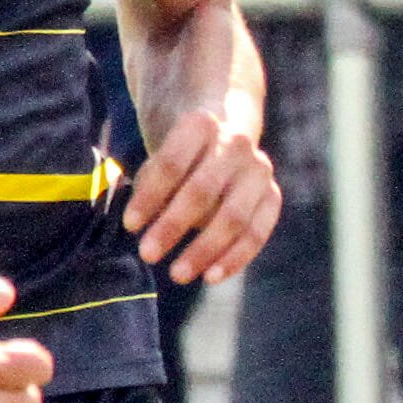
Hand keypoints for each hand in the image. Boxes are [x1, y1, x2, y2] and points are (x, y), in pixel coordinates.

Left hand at [124, 103, 282, 286]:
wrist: (222, 141)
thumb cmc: (179, 158)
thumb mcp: (159, 157)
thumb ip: (151, 187)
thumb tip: (140, 226)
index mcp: (200, 125)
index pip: (172, 164)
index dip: (149, 197)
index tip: (129, 226)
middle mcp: (235, 144)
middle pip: (202, 191)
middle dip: (172, 226)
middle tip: (147, 255)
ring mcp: (259, 170)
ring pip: (233, 216)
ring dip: (204, 249)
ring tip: (177, 274)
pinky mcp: (272, 195)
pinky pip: (257, 232)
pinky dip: (236, 258)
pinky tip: (211, 277)